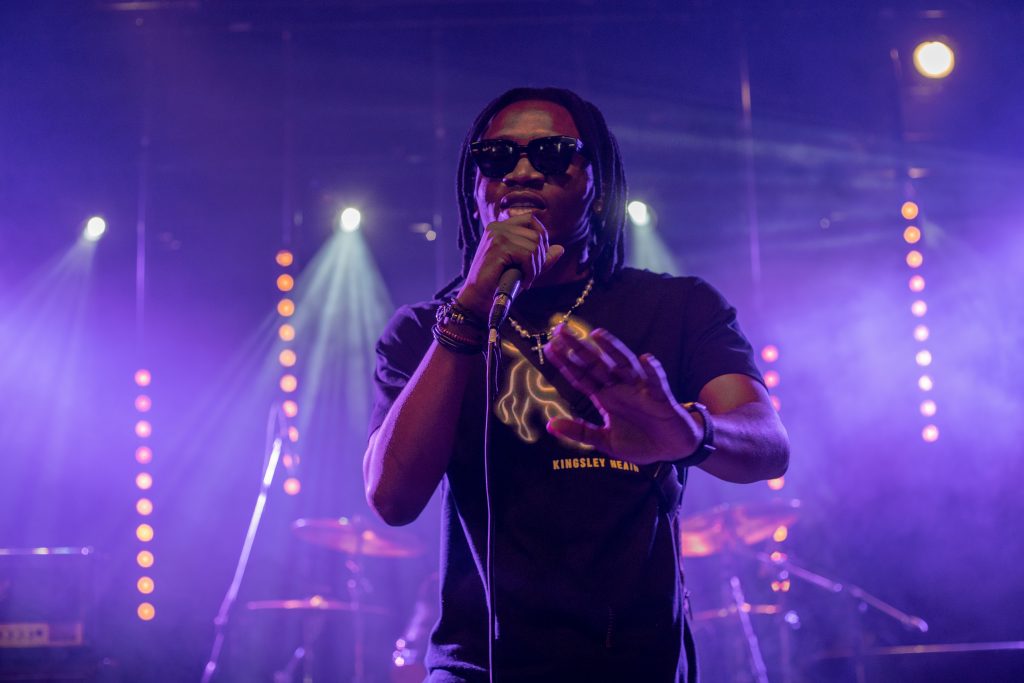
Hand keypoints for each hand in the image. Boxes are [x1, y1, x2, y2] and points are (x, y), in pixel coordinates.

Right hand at [455, 214, 563, 319]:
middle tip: (531, 275)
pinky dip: (530, 271)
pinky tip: (523, 282)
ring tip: (526, 280)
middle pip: (536, 233)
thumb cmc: (499, 284)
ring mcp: (496, 235)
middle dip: (540, 257)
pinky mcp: (497, 246)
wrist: (478, 300)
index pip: (531, 219)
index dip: (541, 239)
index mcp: (501, 227)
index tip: (535, 260)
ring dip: (535, 267)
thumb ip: (540, 258)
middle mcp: (497, 227)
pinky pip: (527, 255)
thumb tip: (560, 248)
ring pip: (534, 245)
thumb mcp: (524, 268)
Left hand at [544, 326, 701, 465]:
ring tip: (597, 335)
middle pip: (596, 364)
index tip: (549, 348)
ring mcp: (640, 390)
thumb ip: (580, 432)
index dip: (565, 363)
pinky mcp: (660, 397)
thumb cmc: (640, 442)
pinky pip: (656, 382)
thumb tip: (550, 426)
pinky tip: (646, 359)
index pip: (581, 376)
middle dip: (579, 348)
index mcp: (606, 397)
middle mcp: (620, 388)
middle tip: (561, 330)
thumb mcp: (605, 441)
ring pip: (624, 364)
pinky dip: (653, 371)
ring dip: (612, 349)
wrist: (671, 450)